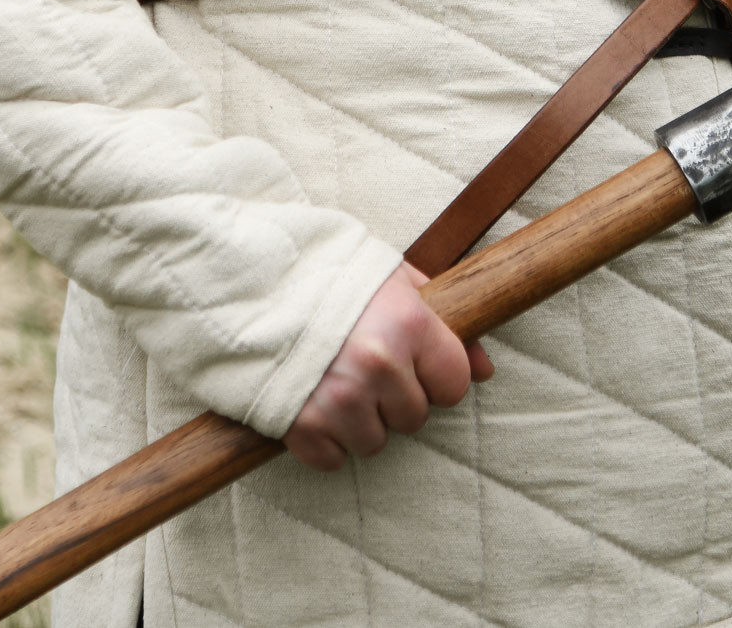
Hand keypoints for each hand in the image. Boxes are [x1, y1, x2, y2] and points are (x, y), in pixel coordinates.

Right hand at [284, 263, 492, 470]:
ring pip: (375, 443)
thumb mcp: (390, 275)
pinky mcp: (302, 427)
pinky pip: (333, 459)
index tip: (413, 364)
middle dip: (394, 398)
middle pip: (414, 417)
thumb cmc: (324, 273)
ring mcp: (340, 399)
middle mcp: (379, 365)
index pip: (454, 383)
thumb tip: (485, 369)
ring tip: (334, 379)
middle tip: (364, 365)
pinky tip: (311, 401)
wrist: (246, 280)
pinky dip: (323, 439)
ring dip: (359, 420)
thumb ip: (440, 319)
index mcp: (407, 322)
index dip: (435, 376)